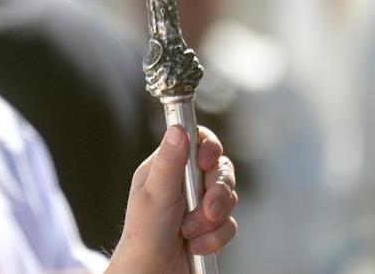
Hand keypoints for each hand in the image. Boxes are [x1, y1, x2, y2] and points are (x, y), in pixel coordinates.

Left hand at [107, 125, 236, 273]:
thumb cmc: (144, 236)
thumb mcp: (155, 194)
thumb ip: (169, 162)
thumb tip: (177, 128)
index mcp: (167, 168)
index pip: (197, 141)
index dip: (209, 148)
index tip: (206, 162)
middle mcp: (185, 183)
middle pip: (220, 169)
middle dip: (217, 192)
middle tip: (208, 210)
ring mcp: (199, 205)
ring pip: (228, 198)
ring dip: (212, 220)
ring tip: (190, 233)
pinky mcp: (211, 228)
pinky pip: (230, 225)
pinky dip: (214, 238)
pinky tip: (195, 246)